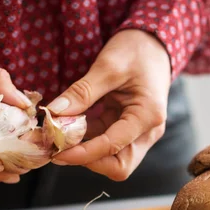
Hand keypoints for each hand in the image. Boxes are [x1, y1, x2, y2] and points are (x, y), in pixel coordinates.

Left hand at [47, 29, 170, 180]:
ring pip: (112, 159)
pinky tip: (69, 129)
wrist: (154, 42)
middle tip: (60, 149)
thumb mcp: (108, 66)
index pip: (113, 147)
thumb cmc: (137, 50)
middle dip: (88, 161)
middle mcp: (148, 131)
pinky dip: (87, 141)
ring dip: (86, 153)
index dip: (83, 154)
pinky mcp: (128, 129)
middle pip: (119, 166)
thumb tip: (55, 113)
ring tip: (61, 139)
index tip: (57, 152)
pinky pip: (106, 144)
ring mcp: (139, 133)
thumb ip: (82, 92)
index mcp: (148, 116)